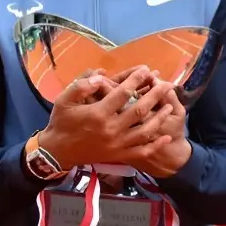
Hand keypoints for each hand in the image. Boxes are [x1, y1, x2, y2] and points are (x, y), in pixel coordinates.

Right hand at [38, 68, 185, 173]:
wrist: (56, 152)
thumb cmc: (61, 123)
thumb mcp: (64, 100)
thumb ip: (81, 85)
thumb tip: (101, 74)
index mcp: (98, 114)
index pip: (123, 93)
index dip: (136, 79)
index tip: (146, 70)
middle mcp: (110, 130)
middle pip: (139, 111)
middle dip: (155, 95)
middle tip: (167, 83)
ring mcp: (116, 145)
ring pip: (144, 131)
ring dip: (159, 118)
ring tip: (170, 105)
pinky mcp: (117, 156)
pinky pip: (140, 152)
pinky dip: (154, 146)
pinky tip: (166, 138)